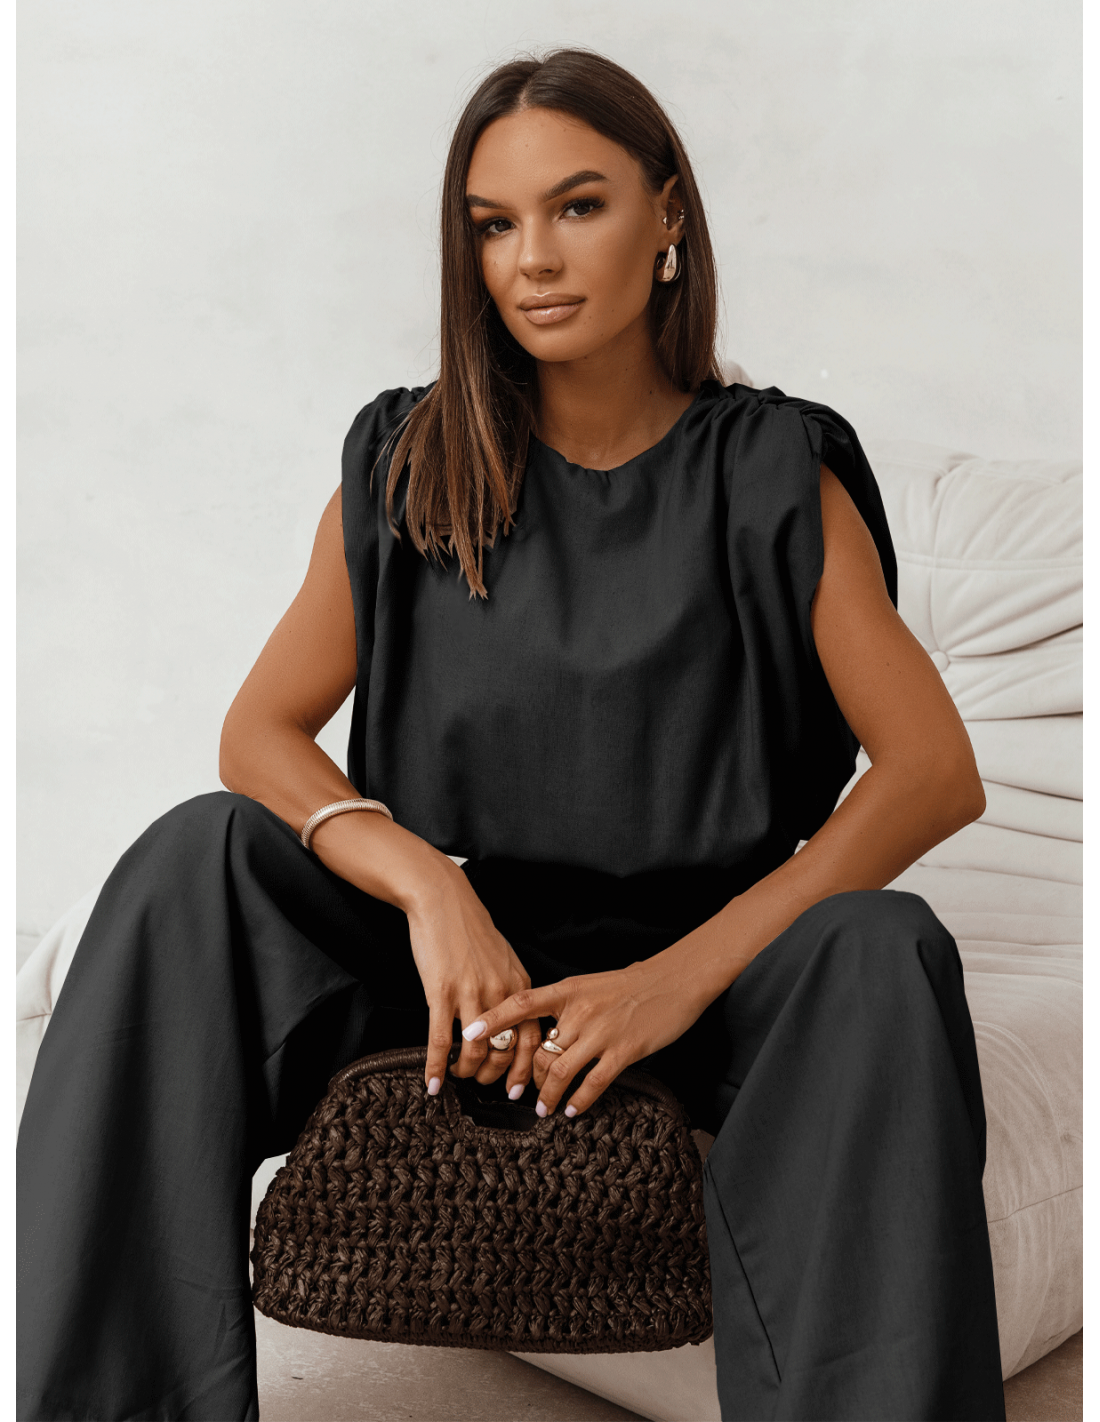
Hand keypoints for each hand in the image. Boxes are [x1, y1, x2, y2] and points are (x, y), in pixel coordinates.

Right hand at [404, 860, 542, 1096]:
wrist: (443, 900)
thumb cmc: (471, 930)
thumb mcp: (504, 959)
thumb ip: (511, 990)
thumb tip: (515, 1020)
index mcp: (520, 986)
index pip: (533, 1040)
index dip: (524, 1070)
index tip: (515, 1089)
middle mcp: (500, 993)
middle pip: (506, 1051)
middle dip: (493, 1076)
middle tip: (482, 1083)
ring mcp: (470, 993)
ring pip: (475, 1051)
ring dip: (466, 1072)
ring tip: (457, 1075)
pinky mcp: (441, 992)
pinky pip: (440, 1041)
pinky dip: (436, 1067)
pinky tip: (432, 1082)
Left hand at [460, 956, 707, 1117]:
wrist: (672, 981)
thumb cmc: (629, 985)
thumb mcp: (589, 986)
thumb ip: (563, 1007)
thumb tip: (539, 1032)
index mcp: (568, 990)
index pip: (522, 1002)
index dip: (493, 1018)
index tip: (469, 1033)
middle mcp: (580, 1010)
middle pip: (540, 1050)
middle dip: (527, 1077)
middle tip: (519, 1093)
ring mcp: (602, 1032)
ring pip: (561, 1071)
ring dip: (547, 1095)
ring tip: (543, 1109)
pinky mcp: (624, 1051)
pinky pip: (593, 1083)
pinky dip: (578, 1101)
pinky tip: (572, 1109)